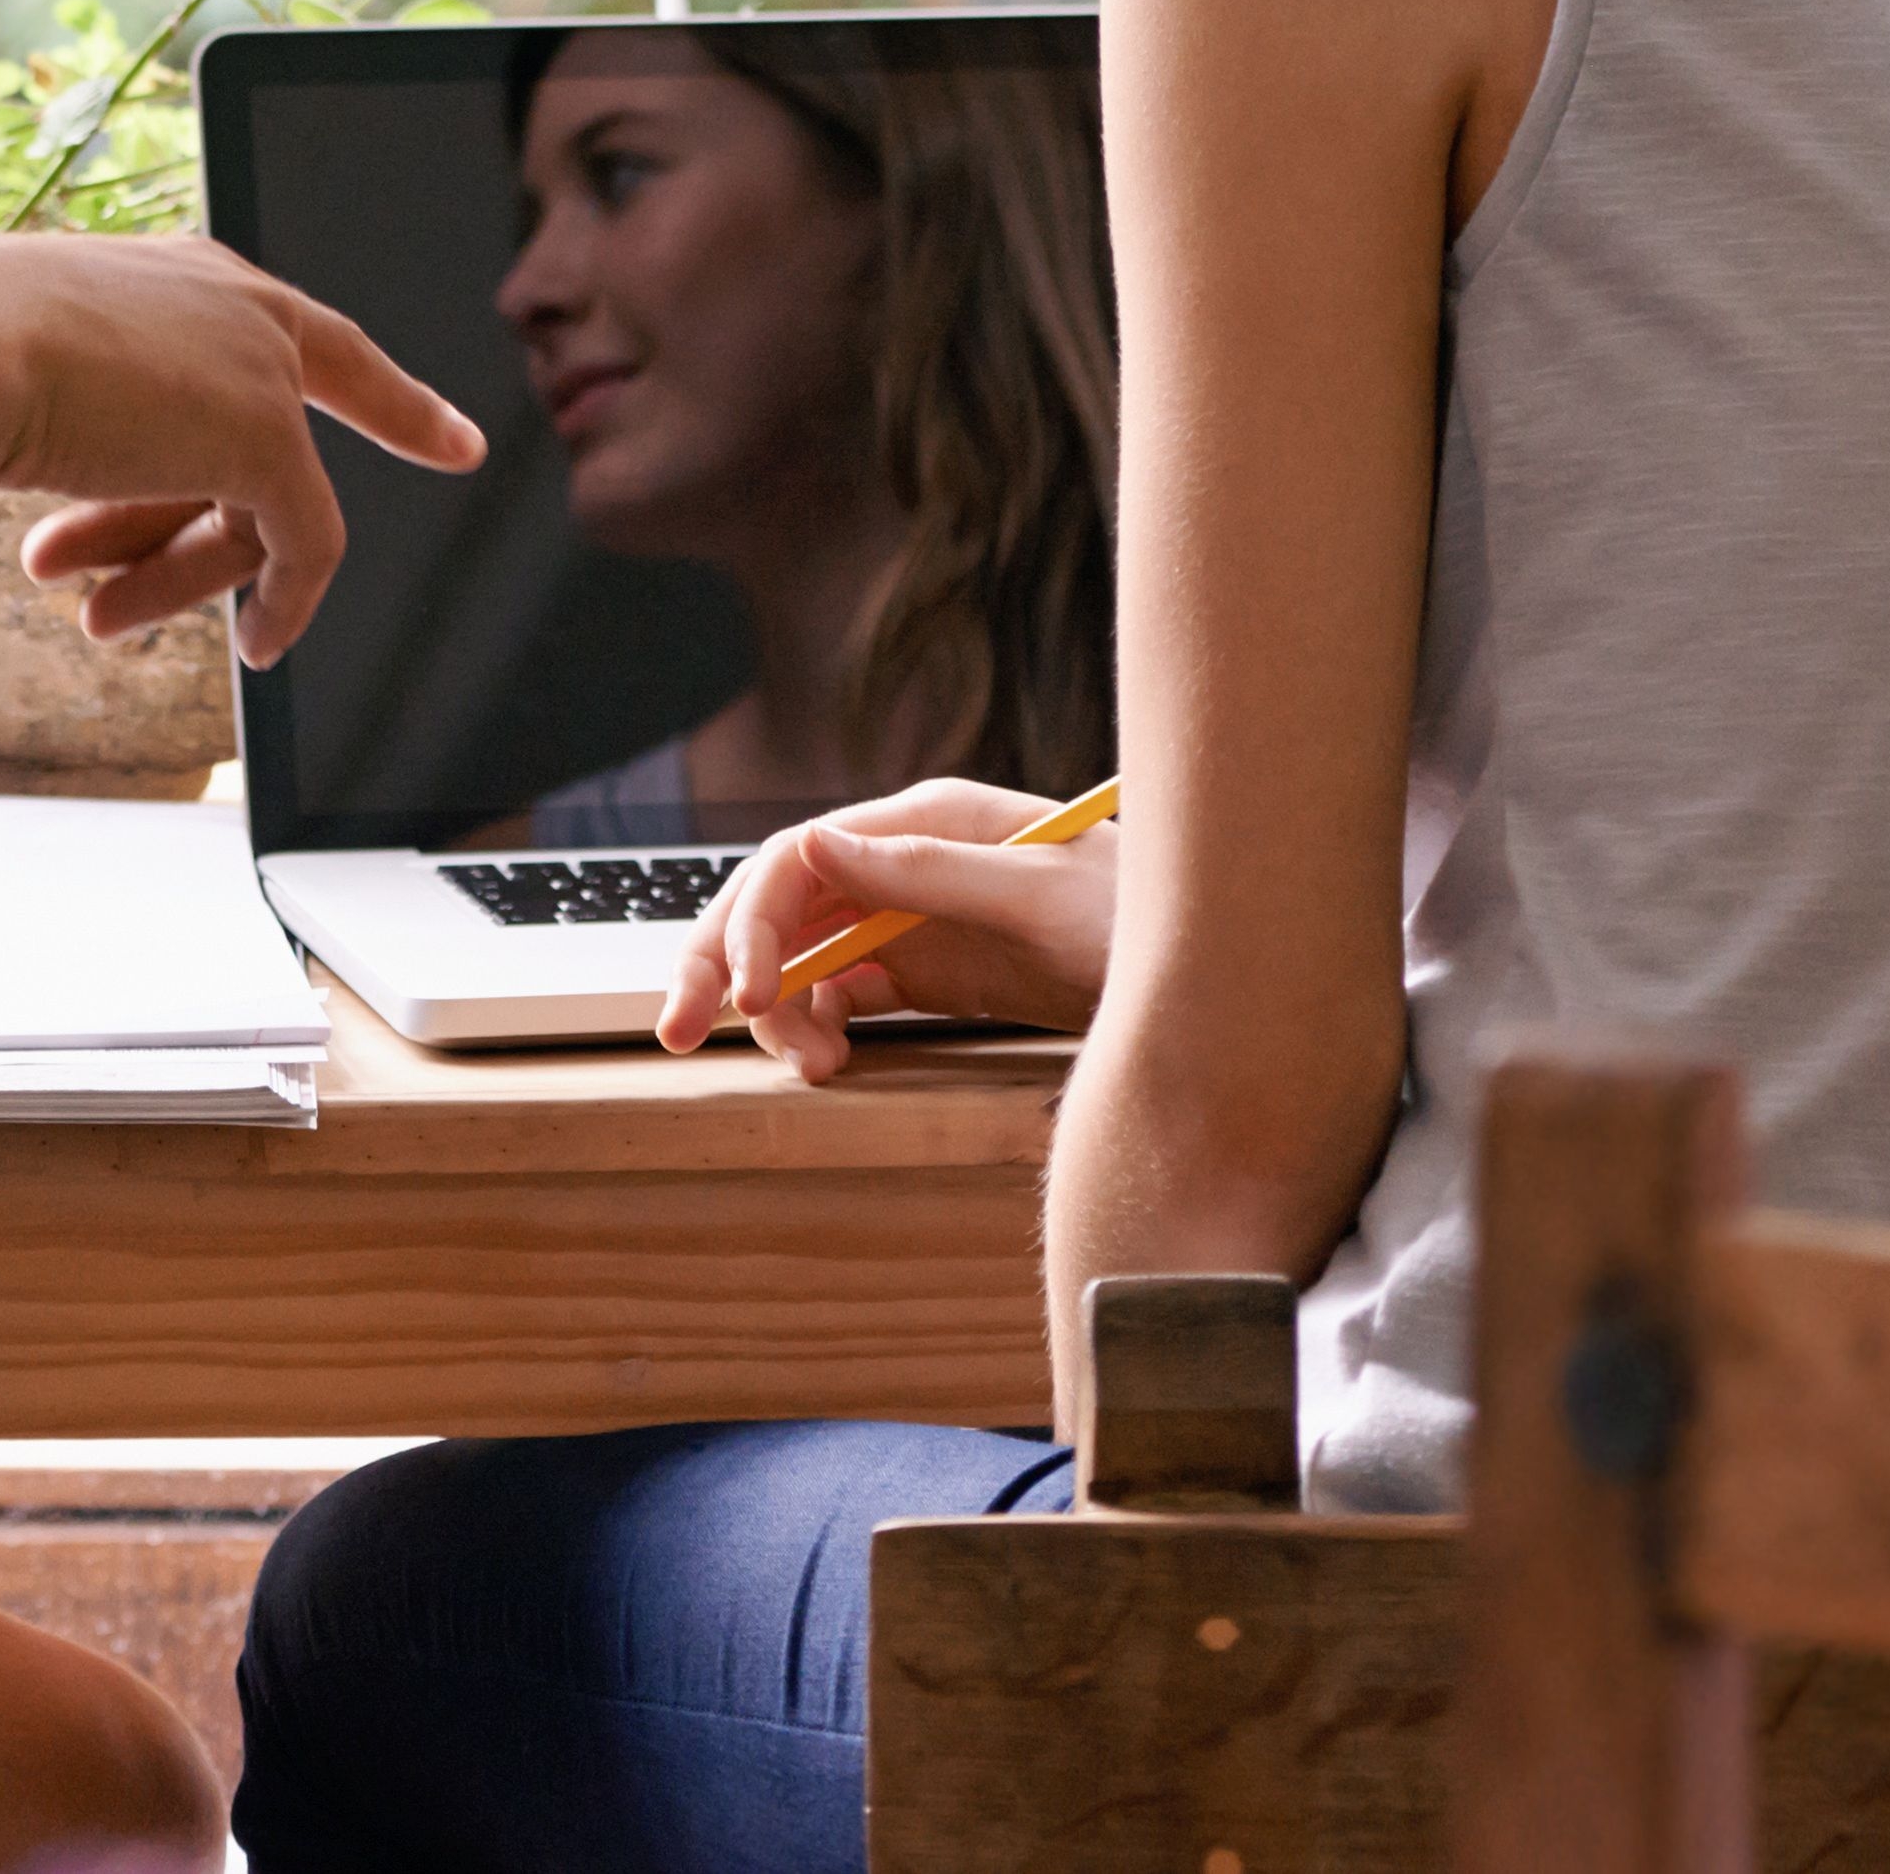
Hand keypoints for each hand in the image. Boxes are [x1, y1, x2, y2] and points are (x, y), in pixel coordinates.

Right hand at [0, 233, 484, 665]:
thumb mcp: (10, 374)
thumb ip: (67, 408)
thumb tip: (22, 454)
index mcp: (175, 270)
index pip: (299, 335)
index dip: (381, 397)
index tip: (454, 440)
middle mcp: (229, 297)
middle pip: (271, 436)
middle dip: (207, 539)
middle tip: (166, 615)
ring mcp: (255, 363)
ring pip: (263, 500)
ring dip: (172, 572)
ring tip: (98, 621)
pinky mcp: (268, 432)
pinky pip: (304, 538)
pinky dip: (283, 598)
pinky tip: (256, 646)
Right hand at [656, 776, 1119, 1080]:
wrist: (1212, 975)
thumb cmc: (1143, 915)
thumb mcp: (1041, 893)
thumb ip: (926, 870)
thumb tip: (814, 848)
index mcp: (924, 820)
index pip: (799, 858)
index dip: (756, 923)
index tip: (751, 999)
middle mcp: (903, 862)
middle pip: (779, 903)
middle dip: (723, 964)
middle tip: (676, 1032)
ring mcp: (912, 919)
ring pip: (799, 956)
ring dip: (777, 1012)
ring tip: (808, 1069)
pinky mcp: (926, 971)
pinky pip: (840, 995)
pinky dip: (816, 1030)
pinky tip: (826, 1063)